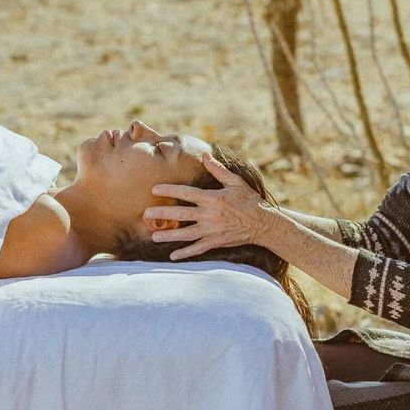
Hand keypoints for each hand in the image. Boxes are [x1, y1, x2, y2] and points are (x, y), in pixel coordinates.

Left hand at [143, 152, 270, 260]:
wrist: (263, 224)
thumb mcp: (235, 182)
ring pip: (186, 233)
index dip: (169, 190)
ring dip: (169, 235)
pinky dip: (185, 253)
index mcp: (212, 198)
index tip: (154, 189)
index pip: (186, 193)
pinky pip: (197, 248)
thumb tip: (204, 154)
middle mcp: (210, 215)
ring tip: (154, 235)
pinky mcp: (216, 242)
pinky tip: (172, 255)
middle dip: (162, 213)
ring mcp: (212, 230)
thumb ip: (218, 170)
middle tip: (145, 214)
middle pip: (181, 213)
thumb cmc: (249, 200)